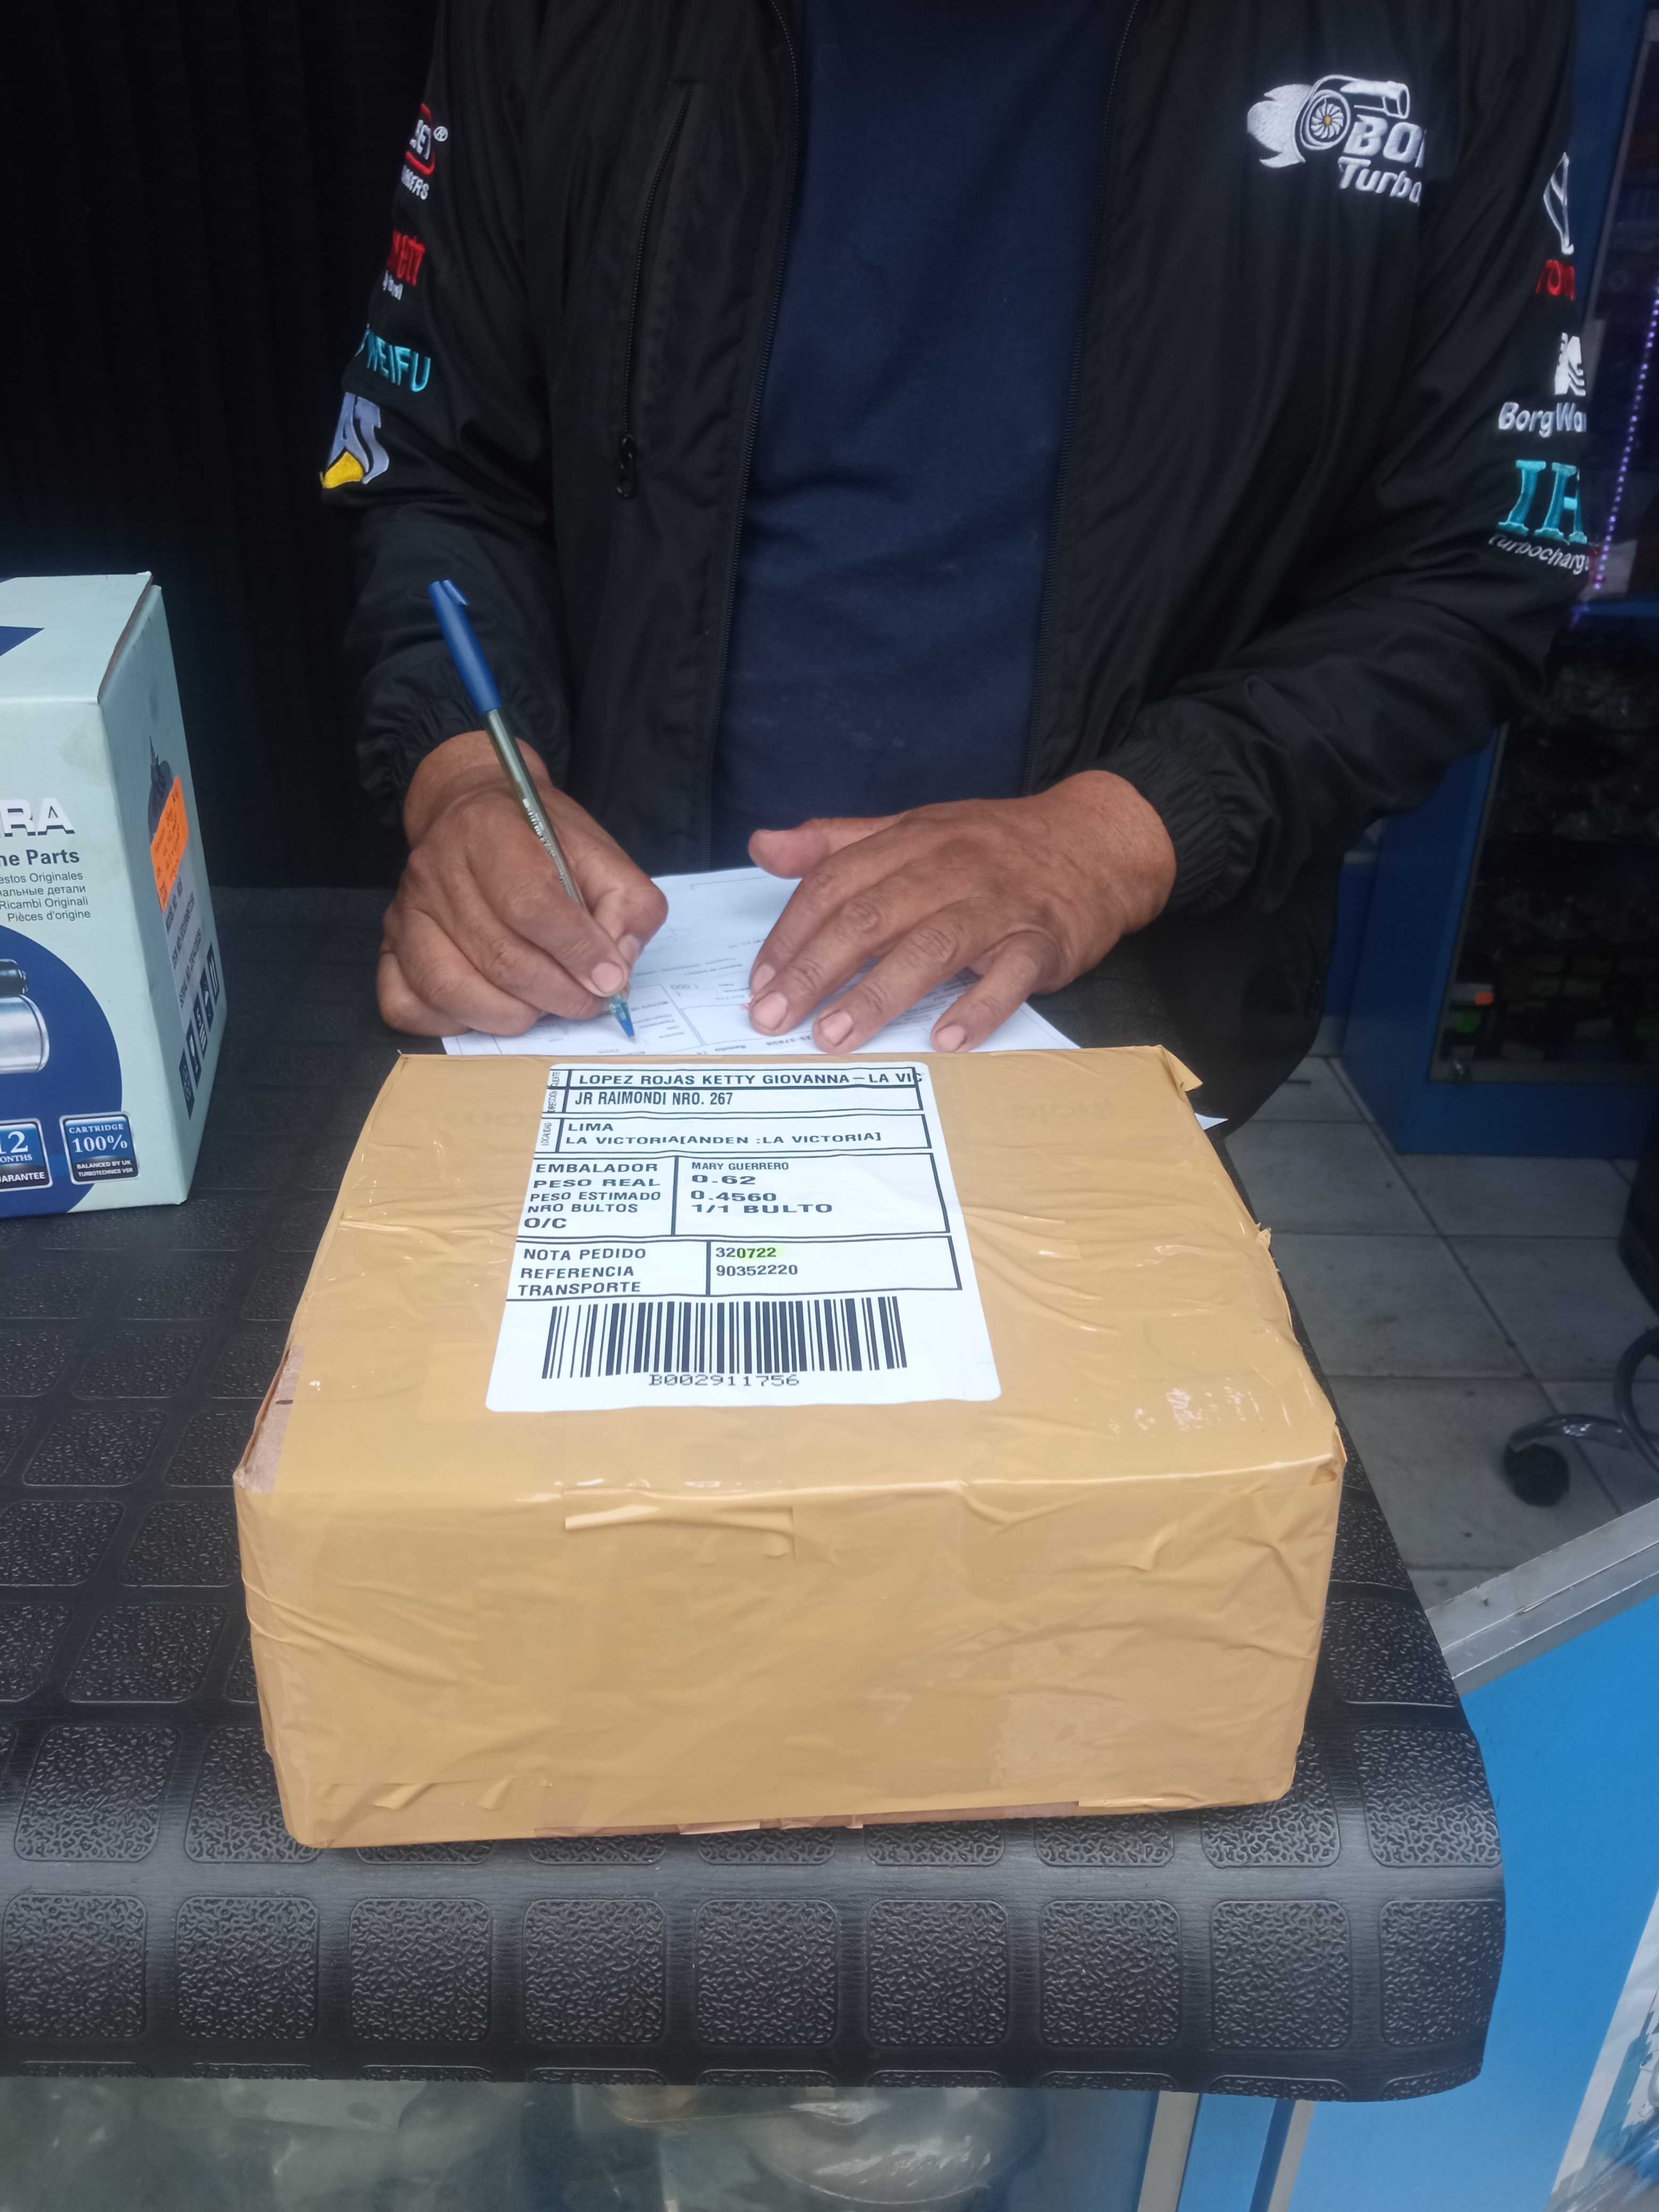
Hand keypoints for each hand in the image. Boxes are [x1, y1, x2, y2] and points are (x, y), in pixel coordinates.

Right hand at [377, 729, 666, 1034]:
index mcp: (489, 831)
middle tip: (587, 1001)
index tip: (609, 979)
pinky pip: (405, 1006)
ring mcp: (406, 912)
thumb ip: (626, 905)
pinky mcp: (388, 947)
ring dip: (513, 1015)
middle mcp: (435, 870)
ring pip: (452, 989)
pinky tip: (490, 1008)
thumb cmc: (540, 841)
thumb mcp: (601, 854)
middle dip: (557, 994)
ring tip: (544, 1006)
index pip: (531, 905)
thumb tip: (614, 971)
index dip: (577, 952)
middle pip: (499, 957)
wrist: (473, 812)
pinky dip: (453, 1024)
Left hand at [745, 772, 1175, 1052]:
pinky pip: (1009, 975)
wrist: (1097, 840)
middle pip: (871, 917)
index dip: (792, 934)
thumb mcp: (912, 829)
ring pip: (930, 946)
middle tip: (774, 1018)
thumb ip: (837, 842)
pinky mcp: (1044, 939)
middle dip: (815, 970)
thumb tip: (763, 845)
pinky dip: (977, 1007)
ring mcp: (998, 904)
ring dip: (878, 994)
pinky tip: (944, 1040)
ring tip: (835, 1035)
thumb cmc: (994, 846)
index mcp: (911, 840)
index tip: (759, 983)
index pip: (835, 884)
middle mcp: (950, 867)